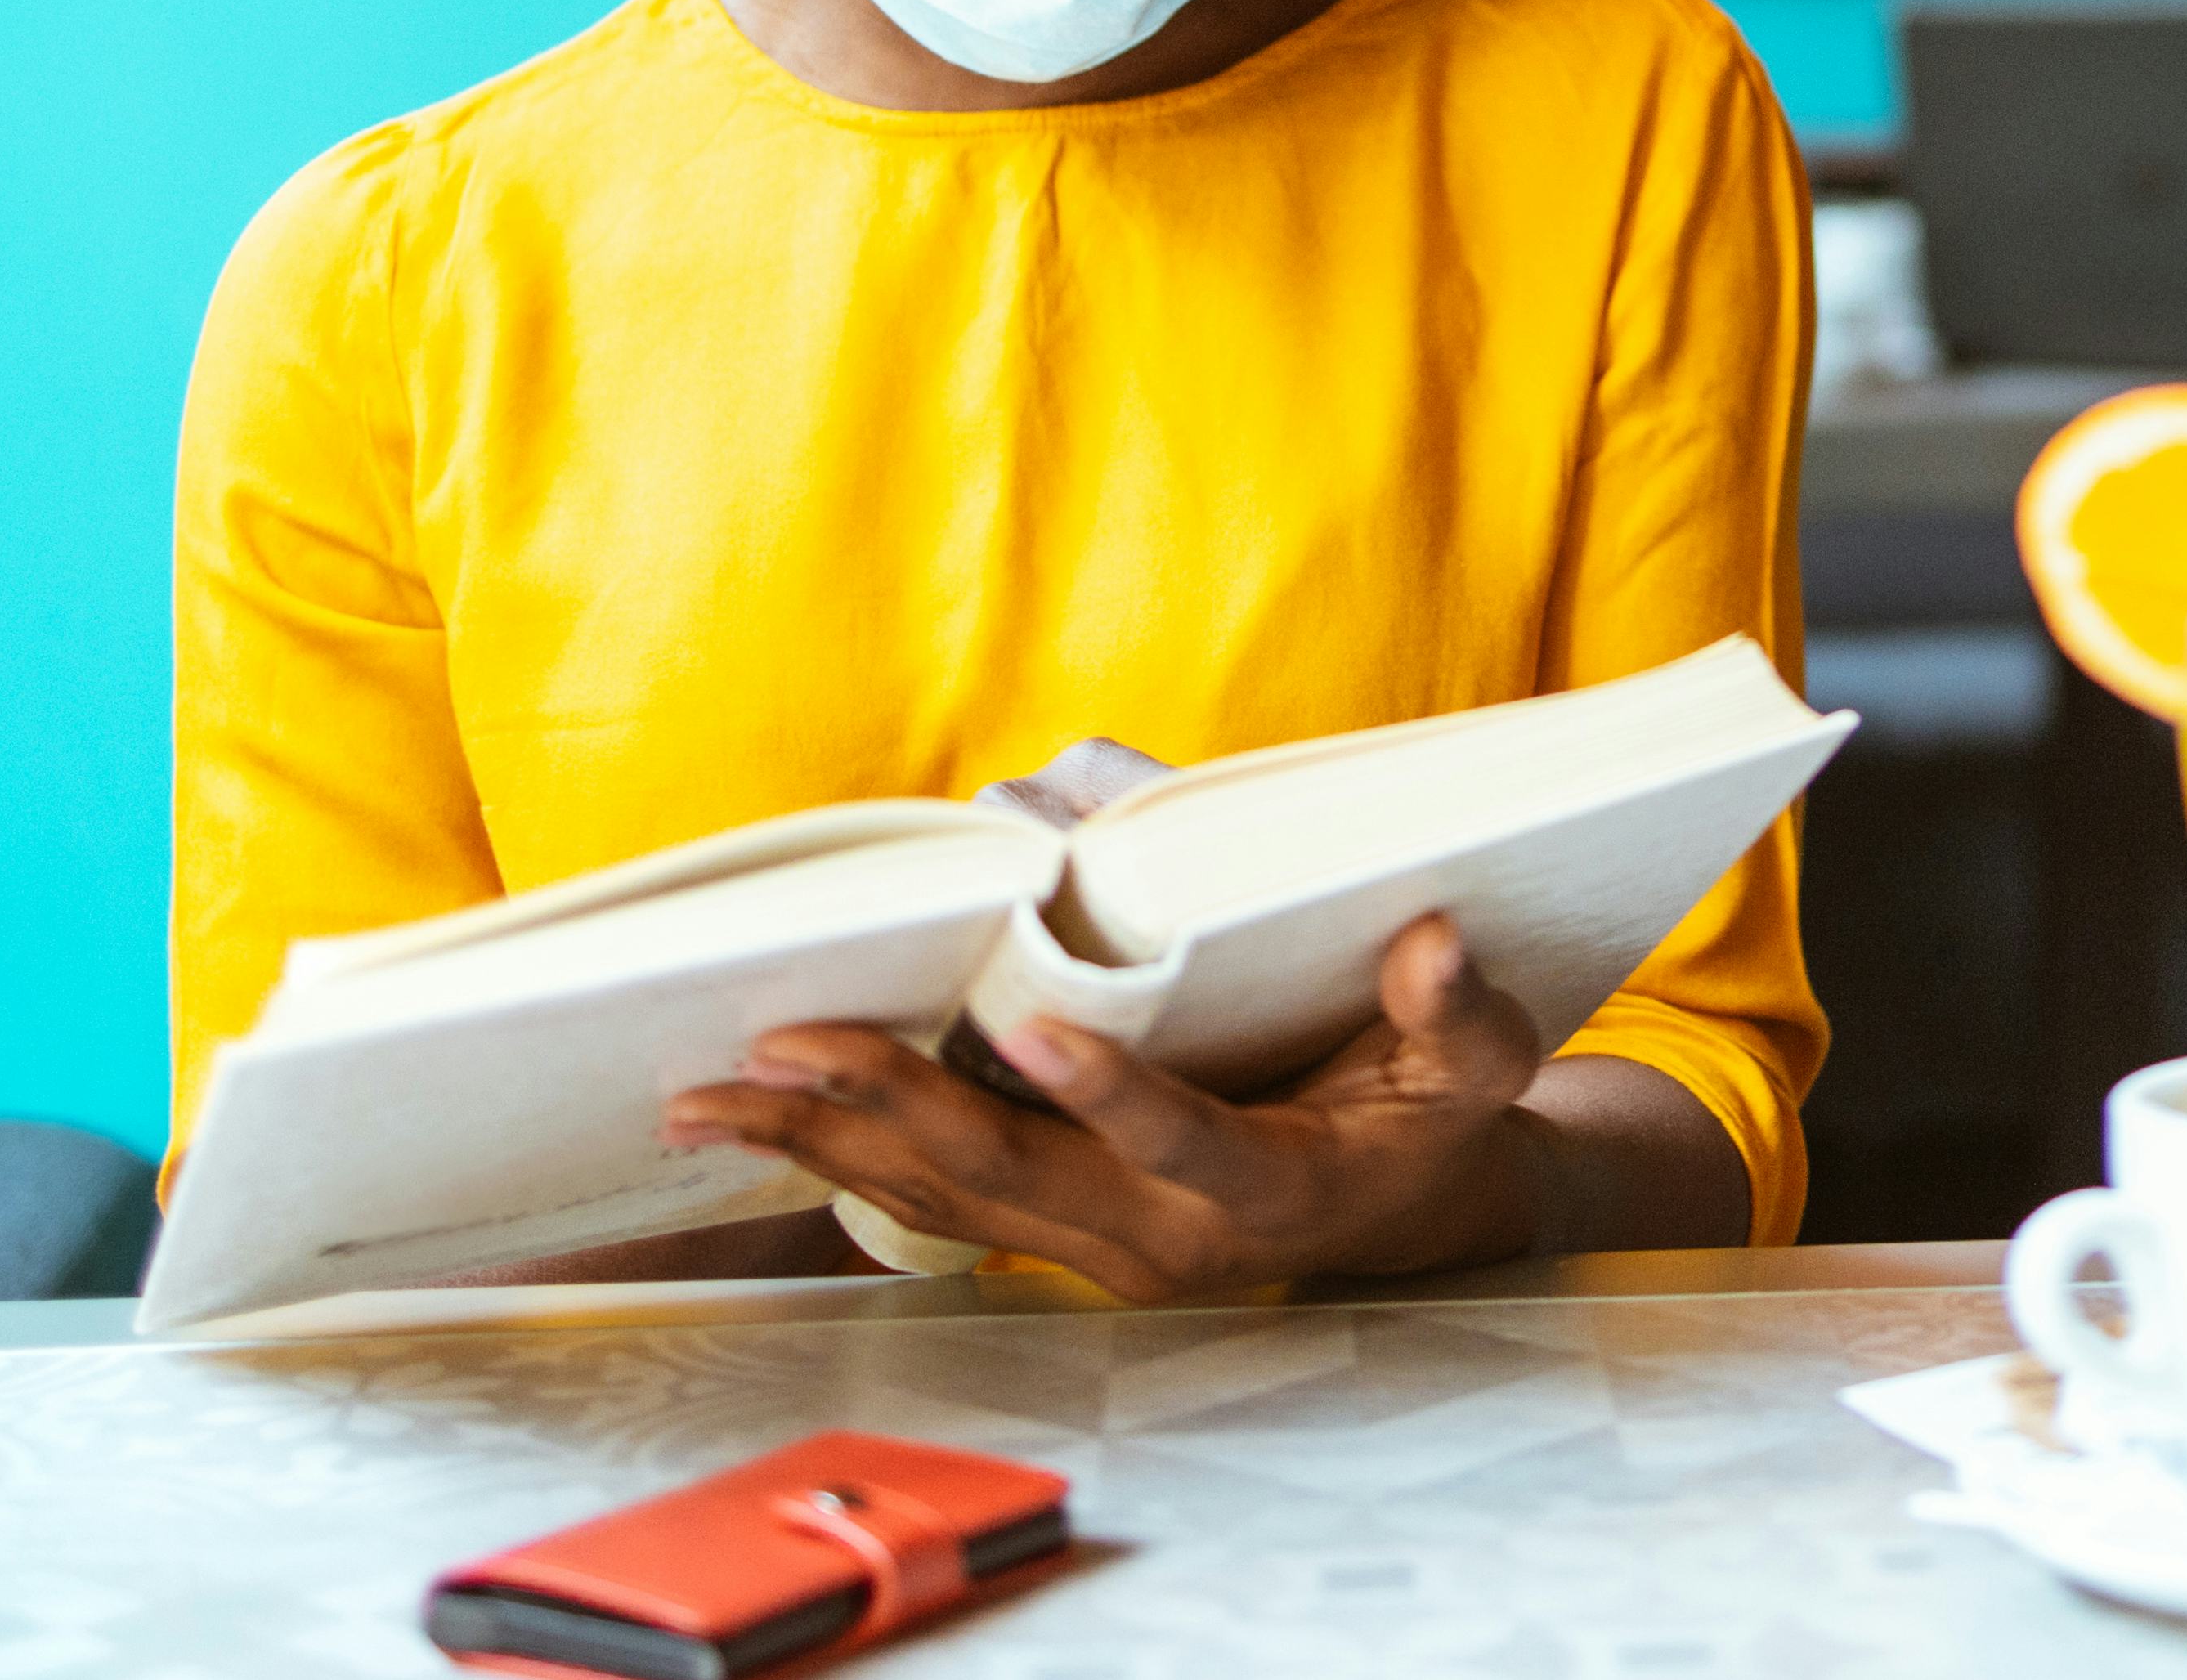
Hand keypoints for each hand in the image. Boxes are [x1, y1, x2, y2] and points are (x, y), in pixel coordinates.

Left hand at [661, 911, 1557, 1303]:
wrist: (1399, 1214)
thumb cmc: (1432, 1120)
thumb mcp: (1478, 1071)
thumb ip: (1460, 1018)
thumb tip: (1433, 942)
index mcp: (1265, 1190)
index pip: (1179, 1146)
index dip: (1107, 1093)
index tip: (1028, 1028)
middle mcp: (1159, 1236)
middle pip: (1007, 1181)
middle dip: (886, 1109)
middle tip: (782, 1049)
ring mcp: (1093, 1244)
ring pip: (939, 1200)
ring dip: (821, 1146)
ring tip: (709, 1099)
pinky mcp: (1051, 1231)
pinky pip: (928, 1204)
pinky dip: (838, 1161)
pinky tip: (756, 1125)